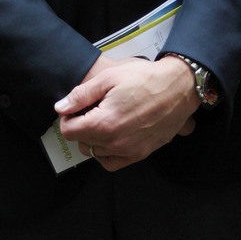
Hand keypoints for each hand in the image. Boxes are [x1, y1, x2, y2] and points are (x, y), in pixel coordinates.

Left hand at [54, 55, 197, 171]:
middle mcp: (115, 143)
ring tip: (104, 120)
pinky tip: (113, 136)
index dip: (67, 117)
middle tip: (92, 109)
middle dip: (81, 126)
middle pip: (82, 142)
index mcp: (104, 123)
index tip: (76, 107)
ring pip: (96, 153)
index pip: (69, 131)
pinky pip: (113, 163)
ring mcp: (129, 151)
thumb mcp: (110, 77)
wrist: (180, 87)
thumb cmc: (145, 78)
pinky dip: (107, 153)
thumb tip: (61, 108)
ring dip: (94, 139)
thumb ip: (82, 95)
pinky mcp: (141, 154)